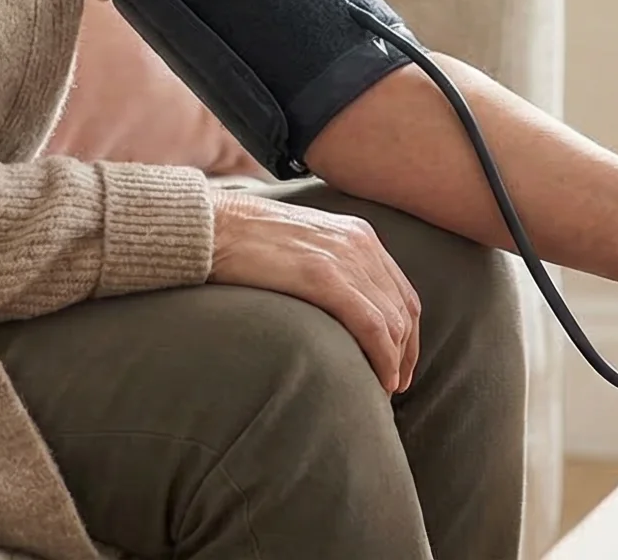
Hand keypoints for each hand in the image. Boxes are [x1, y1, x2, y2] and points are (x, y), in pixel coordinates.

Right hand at [207, 191, 421, 391]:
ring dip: (395, 361)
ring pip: (392, 321)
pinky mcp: (324, 277)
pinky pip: (372, 325)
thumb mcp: (301, 248)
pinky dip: (382, 357)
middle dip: (404, 352)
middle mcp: (359, 243)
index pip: (398, 291)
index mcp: (356, 234)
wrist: (212, 227)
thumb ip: (326, 268)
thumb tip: (335, 307)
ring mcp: (344, 258)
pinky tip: (380, 380)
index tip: (398, 362)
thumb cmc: (244, 242)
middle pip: (402, 308)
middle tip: (395, 385)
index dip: (406, 332)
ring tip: (384, 389)